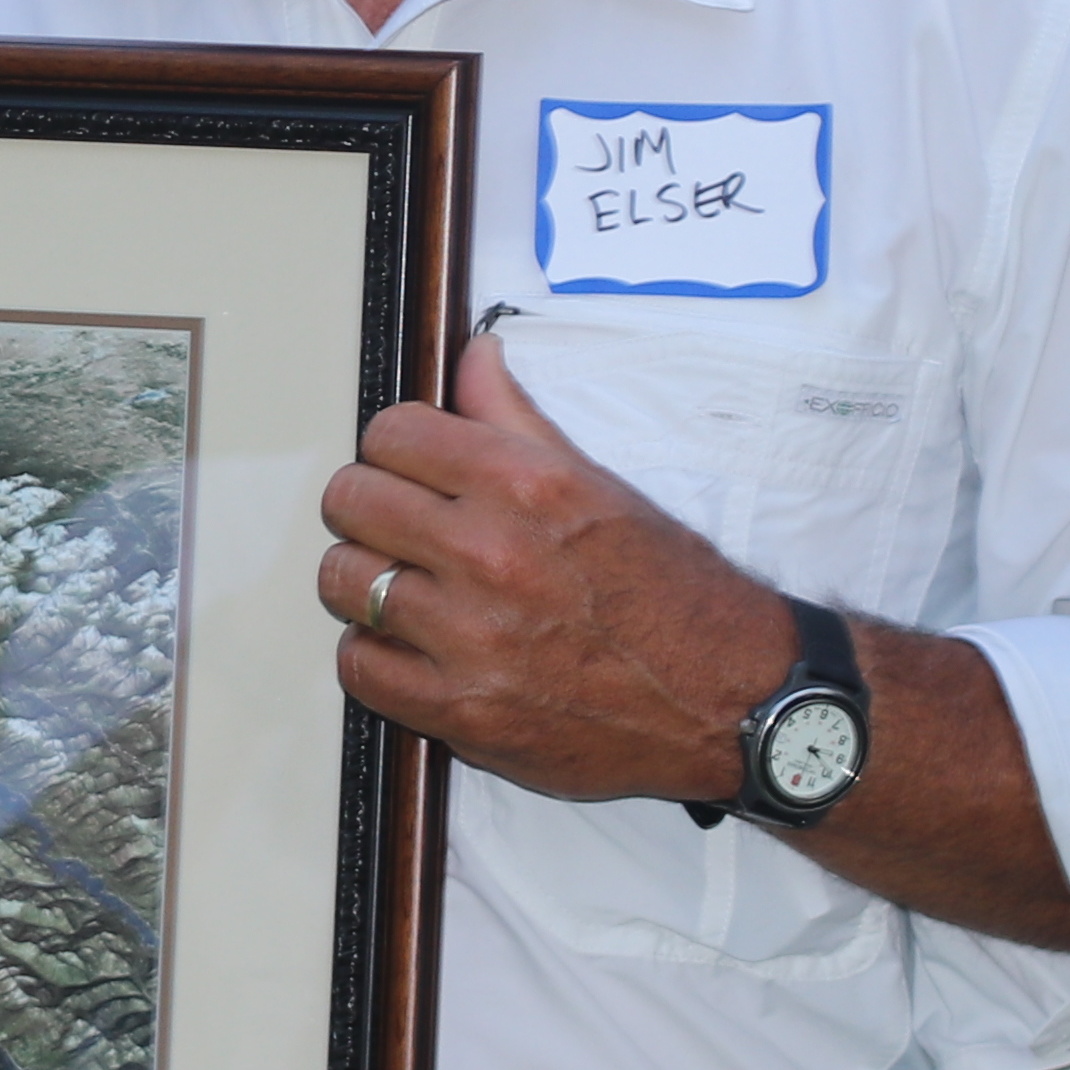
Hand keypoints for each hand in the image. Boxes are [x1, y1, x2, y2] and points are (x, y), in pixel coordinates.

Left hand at [313, 327, 785, 802]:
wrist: (727, 700)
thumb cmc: (674, 594)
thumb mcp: (602, 486)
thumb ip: (518, 420)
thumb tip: (473, 358)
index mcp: (526, 485)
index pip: (392, 434)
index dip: (394, 447)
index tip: (407, 466)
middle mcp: (491, 555)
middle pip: (351, 501)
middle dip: (368, 505)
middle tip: (397, 524)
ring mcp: (470, 638)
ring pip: (343, 581)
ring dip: (364, 580)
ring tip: (403, 585)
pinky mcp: (461, 712)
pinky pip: (358, 666)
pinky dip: (373, 655)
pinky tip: (408, 647)